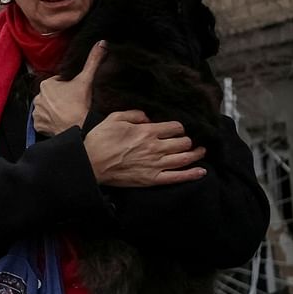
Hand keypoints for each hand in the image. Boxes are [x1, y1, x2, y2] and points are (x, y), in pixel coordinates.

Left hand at [32, 40, 106, 135]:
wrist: (80, 129)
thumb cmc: (82, 104)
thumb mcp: (88, 79)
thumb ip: (94, 60)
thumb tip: (102, 43)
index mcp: (46, 84)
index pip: (59, 82)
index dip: (70, 87)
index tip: (77, 94)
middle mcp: (37, 98)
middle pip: (52, 96)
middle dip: (61, 98)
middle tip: (74, 104)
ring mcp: (37, 113)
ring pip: (47, 108)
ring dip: (55, 110)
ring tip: (68, 113)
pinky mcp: (38, 126)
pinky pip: (43, 122)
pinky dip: (50, 122)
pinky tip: (61, 122)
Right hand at [83, 110, 206, 186]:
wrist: (91, 164)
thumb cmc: (100, 140)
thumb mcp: (114, 118)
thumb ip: (134, 114)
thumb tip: (148, 117)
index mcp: (147, 131)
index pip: (175, 127)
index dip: (179, 127)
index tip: (177, 129)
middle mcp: (155, 147)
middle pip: (183, 142)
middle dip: (188, 140)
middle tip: (189, 140)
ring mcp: (155, 165)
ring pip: (185, 158)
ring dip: (196, 154)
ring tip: (201, 151)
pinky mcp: (152, 179)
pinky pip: (177, 177)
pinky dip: (192, 175)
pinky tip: (202, 171)